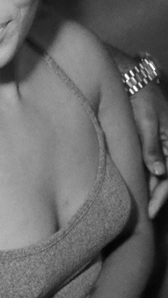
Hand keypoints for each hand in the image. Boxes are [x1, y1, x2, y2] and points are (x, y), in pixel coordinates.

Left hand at [127, 80, 167, 217]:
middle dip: (156, 198)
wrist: (133, 80)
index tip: (150, 212)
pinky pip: (150, 167)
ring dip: (149, 191)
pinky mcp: (150, 144)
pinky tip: (134, 192)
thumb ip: (152, 147)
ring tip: (137, 210)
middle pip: (166, 179)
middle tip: (144, 217)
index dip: (161, 195)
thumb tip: (159, 172)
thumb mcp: (145, 122)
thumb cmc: (141, 98)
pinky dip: (143, 180)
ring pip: (158, 175)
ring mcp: (160, 146)